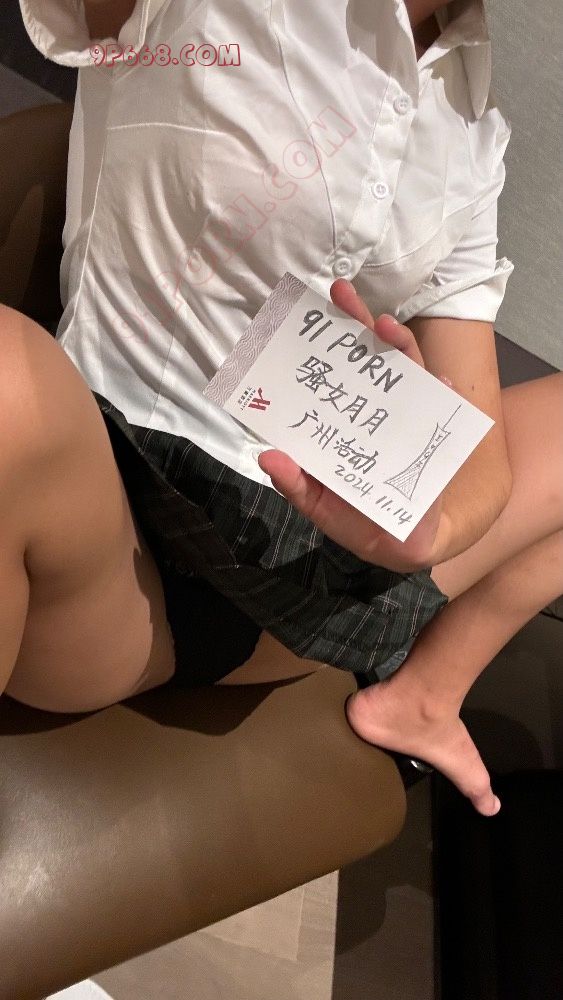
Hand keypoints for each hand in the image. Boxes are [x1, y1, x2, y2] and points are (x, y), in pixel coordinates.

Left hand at [258, 280, 450, 571]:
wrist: (404, 544)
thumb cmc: (357, 521)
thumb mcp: (318, 505)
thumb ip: (295, 484)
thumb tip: (267, 456)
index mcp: (344, 420)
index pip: (334, 373)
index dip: (323, 344)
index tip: (306, 315)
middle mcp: (376, 410)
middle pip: (368, 358)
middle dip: (356, 323)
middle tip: (341, 293)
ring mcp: (408, 419)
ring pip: (406, 372)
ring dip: (397, 346)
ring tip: (384, 326)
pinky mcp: (437, 437)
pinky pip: (443, 411)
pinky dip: (441, 393)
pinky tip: (438, 381)